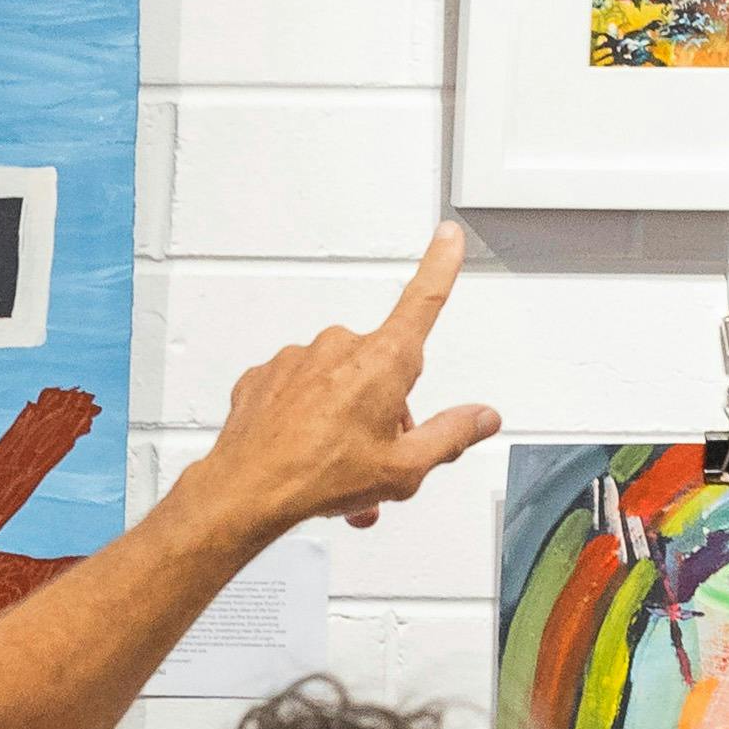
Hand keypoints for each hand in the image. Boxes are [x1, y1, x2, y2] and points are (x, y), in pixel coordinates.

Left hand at [175, 224, 500, 543]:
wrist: (247, 491)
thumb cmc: (319, 476)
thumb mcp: (405, 467)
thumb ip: (450, 435)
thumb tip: (481, 417)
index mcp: (384, 360)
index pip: (424, 301)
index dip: (440, 267)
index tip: (446, 237)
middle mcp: (340, 347)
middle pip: (381, 371)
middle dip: (384, 412)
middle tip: (374, 459)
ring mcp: (298, 359)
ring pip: (338, 386)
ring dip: (343, 422)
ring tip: (335, 469)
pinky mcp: (265, 376)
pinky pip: (298, 392)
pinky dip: (305, 420)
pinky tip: (303, 453)